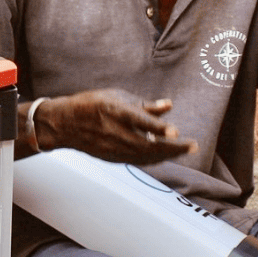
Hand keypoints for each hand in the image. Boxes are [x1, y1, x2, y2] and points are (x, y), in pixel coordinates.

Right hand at [36, 89, 197, 164]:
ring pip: (146, 156)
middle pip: (148, 144)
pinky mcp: (112, 158)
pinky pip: (139, 160)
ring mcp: (112, 148)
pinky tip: (166, 154)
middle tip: (193, 145)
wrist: (64, 125)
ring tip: (185, 149)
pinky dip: (155, 158)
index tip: (175, 130)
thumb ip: (144, 104)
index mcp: (114, 111)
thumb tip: (169, 106)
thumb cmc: (91, 106)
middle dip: (173, 147)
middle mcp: (114, 132)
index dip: (158, 127)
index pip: (139, 121)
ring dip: (168, 154)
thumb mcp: (116, 96)